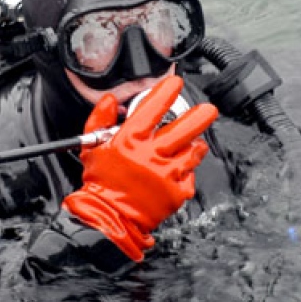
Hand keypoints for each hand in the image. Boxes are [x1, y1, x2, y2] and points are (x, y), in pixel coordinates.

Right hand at [62, 76, 218, 260]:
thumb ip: (100, 119)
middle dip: (200, 115)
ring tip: (194, 142)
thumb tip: (108, 100)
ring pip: (192, 151)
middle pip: (185, 128)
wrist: (108, 217)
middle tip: (208, 110)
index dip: (166, 92)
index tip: (174, 83)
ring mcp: (167, 174)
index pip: (153, 108)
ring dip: (195, 144)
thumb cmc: (100, 183)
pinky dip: (186, 171)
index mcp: (130, 140)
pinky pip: (189, 176)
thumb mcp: (92, 146)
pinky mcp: (176, 192)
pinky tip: (179, 169)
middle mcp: (151, 154)